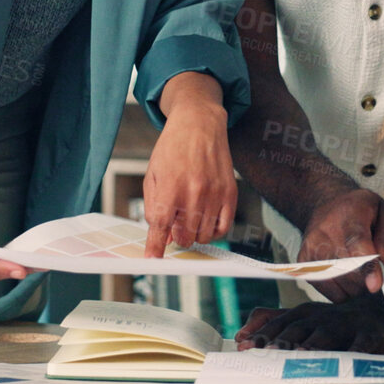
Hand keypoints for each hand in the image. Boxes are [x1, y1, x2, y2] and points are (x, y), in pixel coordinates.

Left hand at [142, 106, 236, 257]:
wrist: (200, 124)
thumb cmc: (173, 147)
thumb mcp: (153, 174)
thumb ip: (153, 206)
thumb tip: (161, 235)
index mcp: (169, 187)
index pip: (160, 227)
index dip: (155, 247)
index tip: (152, 259)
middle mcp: (193, 193)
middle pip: (184, 236)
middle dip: (176, 238)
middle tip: (174, 227)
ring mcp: (214, 194)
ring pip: (203, 236)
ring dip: (194, 234)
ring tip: (189, 221)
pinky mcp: (230, 194)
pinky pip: (224, 227)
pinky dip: (214, 232)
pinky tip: (206, 223)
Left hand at [235, 297, 383, 353]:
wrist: (377, 313)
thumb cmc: (332, 322)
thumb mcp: (302, 319)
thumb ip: (271, 323)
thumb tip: (238, 336)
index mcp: (305, 314)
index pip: (279, 324)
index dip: (263, 334)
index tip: (244, 346)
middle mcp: (322, 318)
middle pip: (300, 328)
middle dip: (284, 339)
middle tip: (270, 352)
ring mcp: (346, 325)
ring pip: (328, 334)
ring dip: (314, 344)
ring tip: (302, 355)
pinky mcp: (370, 335)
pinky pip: (362, 344)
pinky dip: (355, 351)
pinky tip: (347, 360)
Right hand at [299, 188, 383, 301]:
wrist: (326, 206)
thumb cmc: (361, 211)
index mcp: (349, 214)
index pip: (356, 245)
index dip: (367, 267)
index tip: (376, 285)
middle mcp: (324, 232)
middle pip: (350, 272)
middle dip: (369, 277)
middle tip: (373, 266)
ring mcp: (311, 249)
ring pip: (342, 287)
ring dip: (358, 285)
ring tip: (358, 266)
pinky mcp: (304, 265)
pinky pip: (333, 294)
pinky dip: (345, 290)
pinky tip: (345, 273)